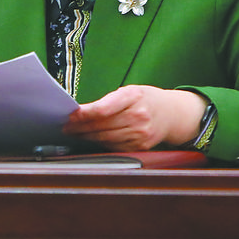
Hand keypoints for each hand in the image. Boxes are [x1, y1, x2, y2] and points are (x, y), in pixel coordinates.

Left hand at [62, 86, 207, 151]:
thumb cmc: (146, 99)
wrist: (172, 114)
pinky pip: (114, 147)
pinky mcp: (140, 147)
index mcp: (134, 96)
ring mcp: (140, 133)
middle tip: (66, 126)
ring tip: (74, 133)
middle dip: (80, 127)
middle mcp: (138, 116)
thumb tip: (81, 112)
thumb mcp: (130, 91)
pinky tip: (91, 139)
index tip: (71, 115)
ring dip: (87, 136)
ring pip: (105, 138)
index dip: (84, 114)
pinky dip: (100, 143)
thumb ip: (109, 101)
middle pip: (102, 126)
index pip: (104, 108)